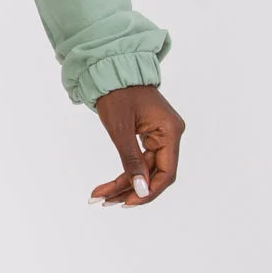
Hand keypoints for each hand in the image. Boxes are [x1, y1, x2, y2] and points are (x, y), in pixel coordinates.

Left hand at [90, 83, 183, 207]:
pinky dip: (125, 172)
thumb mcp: (121, 129)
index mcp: (170, 131)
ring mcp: (161, 135)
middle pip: (155, 173)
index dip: (149, 192)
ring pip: (145, 169)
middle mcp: (170, 134)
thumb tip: (140, 190)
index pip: (166, 173)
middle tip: (105, 202)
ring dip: (124, 184)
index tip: (127, 202)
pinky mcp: (150, 135)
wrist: (111, 69)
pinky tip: (109, 186)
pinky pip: (140, 160)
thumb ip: (131, 161)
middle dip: (130, 190)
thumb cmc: (117, 94)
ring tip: (101, 197)